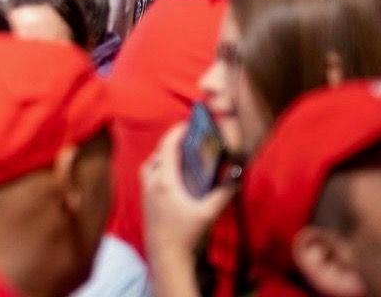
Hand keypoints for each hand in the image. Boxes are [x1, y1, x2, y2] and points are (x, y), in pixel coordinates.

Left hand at [142, 123, 234, 266]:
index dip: (176, 132)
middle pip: (158, 153)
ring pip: (150, 164)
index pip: (167, 147)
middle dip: (171, 141)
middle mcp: (151, 182)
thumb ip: (223, 194)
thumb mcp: (208, 213)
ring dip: (163, 155)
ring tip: (179, 153)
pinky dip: (159, 167)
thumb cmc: (186, 234)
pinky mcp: (145, 200)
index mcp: (164, 181)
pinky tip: (171, 174)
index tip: (187, 123)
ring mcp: (145, 191)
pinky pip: (149, 175)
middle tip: (186, 136)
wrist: (166, 255)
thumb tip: (235, 177)